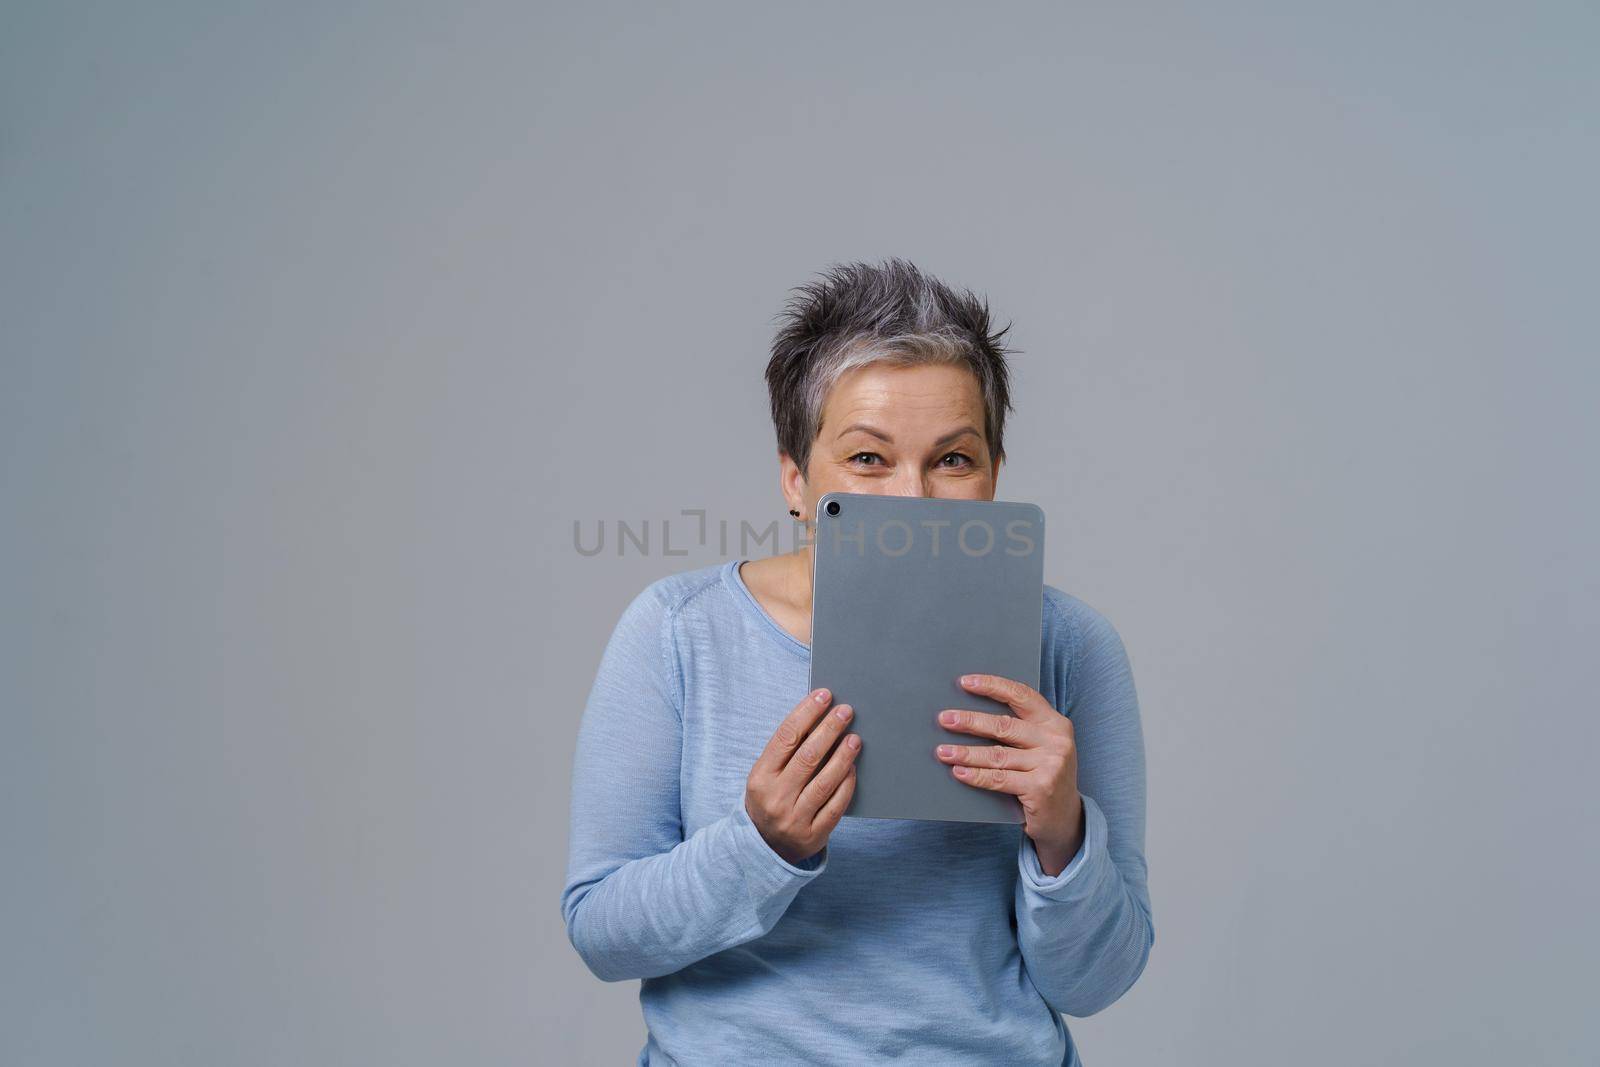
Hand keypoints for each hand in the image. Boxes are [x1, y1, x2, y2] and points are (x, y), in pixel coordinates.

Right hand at [746, 688, 861, 865]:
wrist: (763, 848)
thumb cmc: (769, 800)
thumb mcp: (766, 776)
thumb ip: (786, 752)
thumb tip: (818, 717)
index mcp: (761, 777)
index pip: (785, 737)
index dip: (806, 713)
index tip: (824, 695)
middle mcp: (776, 798)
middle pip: (807, 756)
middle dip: (829, 729)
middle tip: (846, 711)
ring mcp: (794, 819)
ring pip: (824, 782)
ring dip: (843, 756)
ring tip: (855, 738)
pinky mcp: (813, 835)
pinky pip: (835, 806)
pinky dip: (846, 785)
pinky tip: (854, 768)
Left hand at [935, 673, 1084, 876]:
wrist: (1065, 818)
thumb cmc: (1044, 775)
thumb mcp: (1041, 746)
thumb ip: (1019, 729)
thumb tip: (970, 714)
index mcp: (1055, 723)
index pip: (1021, 695)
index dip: (992, 686)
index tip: (965, 682)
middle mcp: (1056, 741)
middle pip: (1004, 725)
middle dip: (970, 721)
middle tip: (944, 719)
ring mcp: (1050, 765)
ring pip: (997, 755)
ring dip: (965, 752)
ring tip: (942, 751)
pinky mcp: (1040, 788)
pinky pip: (999, 779)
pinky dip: (975, 775)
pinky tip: (958, 771)